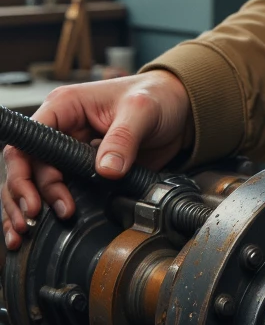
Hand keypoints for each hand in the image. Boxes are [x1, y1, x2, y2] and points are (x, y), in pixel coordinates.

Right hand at [2, 71, 192, 251]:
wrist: (179, 108)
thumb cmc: (157, 96)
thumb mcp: (142, 110)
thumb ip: (123, 139)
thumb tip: (106, 171)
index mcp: (65, 106)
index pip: (29, 140)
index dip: (25, 172)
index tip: (38, 199)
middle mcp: (61, 129)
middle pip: (26, 166)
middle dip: (26, 194)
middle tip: (41, 217)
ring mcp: (70, 152)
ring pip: (34, 182)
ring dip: (29, 207)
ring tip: (34, 229)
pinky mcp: (85, 171)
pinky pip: (59, 191)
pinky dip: (49, 208)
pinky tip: (42, 228)